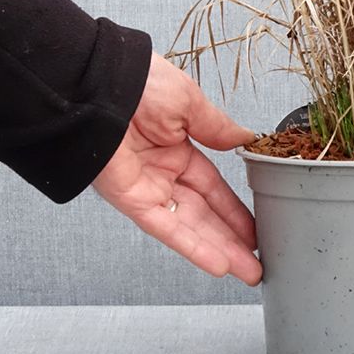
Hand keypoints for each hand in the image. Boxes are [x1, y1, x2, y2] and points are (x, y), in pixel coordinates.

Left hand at [93, 52, 261, 284]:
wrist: (97, 83)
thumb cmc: (139, 82)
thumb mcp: (190, 103)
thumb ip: (218, 128)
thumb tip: (246, 137)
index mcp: (177, 146)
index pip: (213, 187)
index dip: (235, 209)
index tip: (256, 227)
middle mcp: (162, 171)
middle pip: (205, 213)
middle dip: (232, 239)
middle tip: (257, 262)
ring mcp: (147, 187)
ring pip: (189, 226)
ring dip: (219, 250)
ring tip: (247, 271)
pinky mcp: (130, 198)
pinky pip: (165, 227)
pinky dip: (191, 245)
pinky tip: (216, 262)